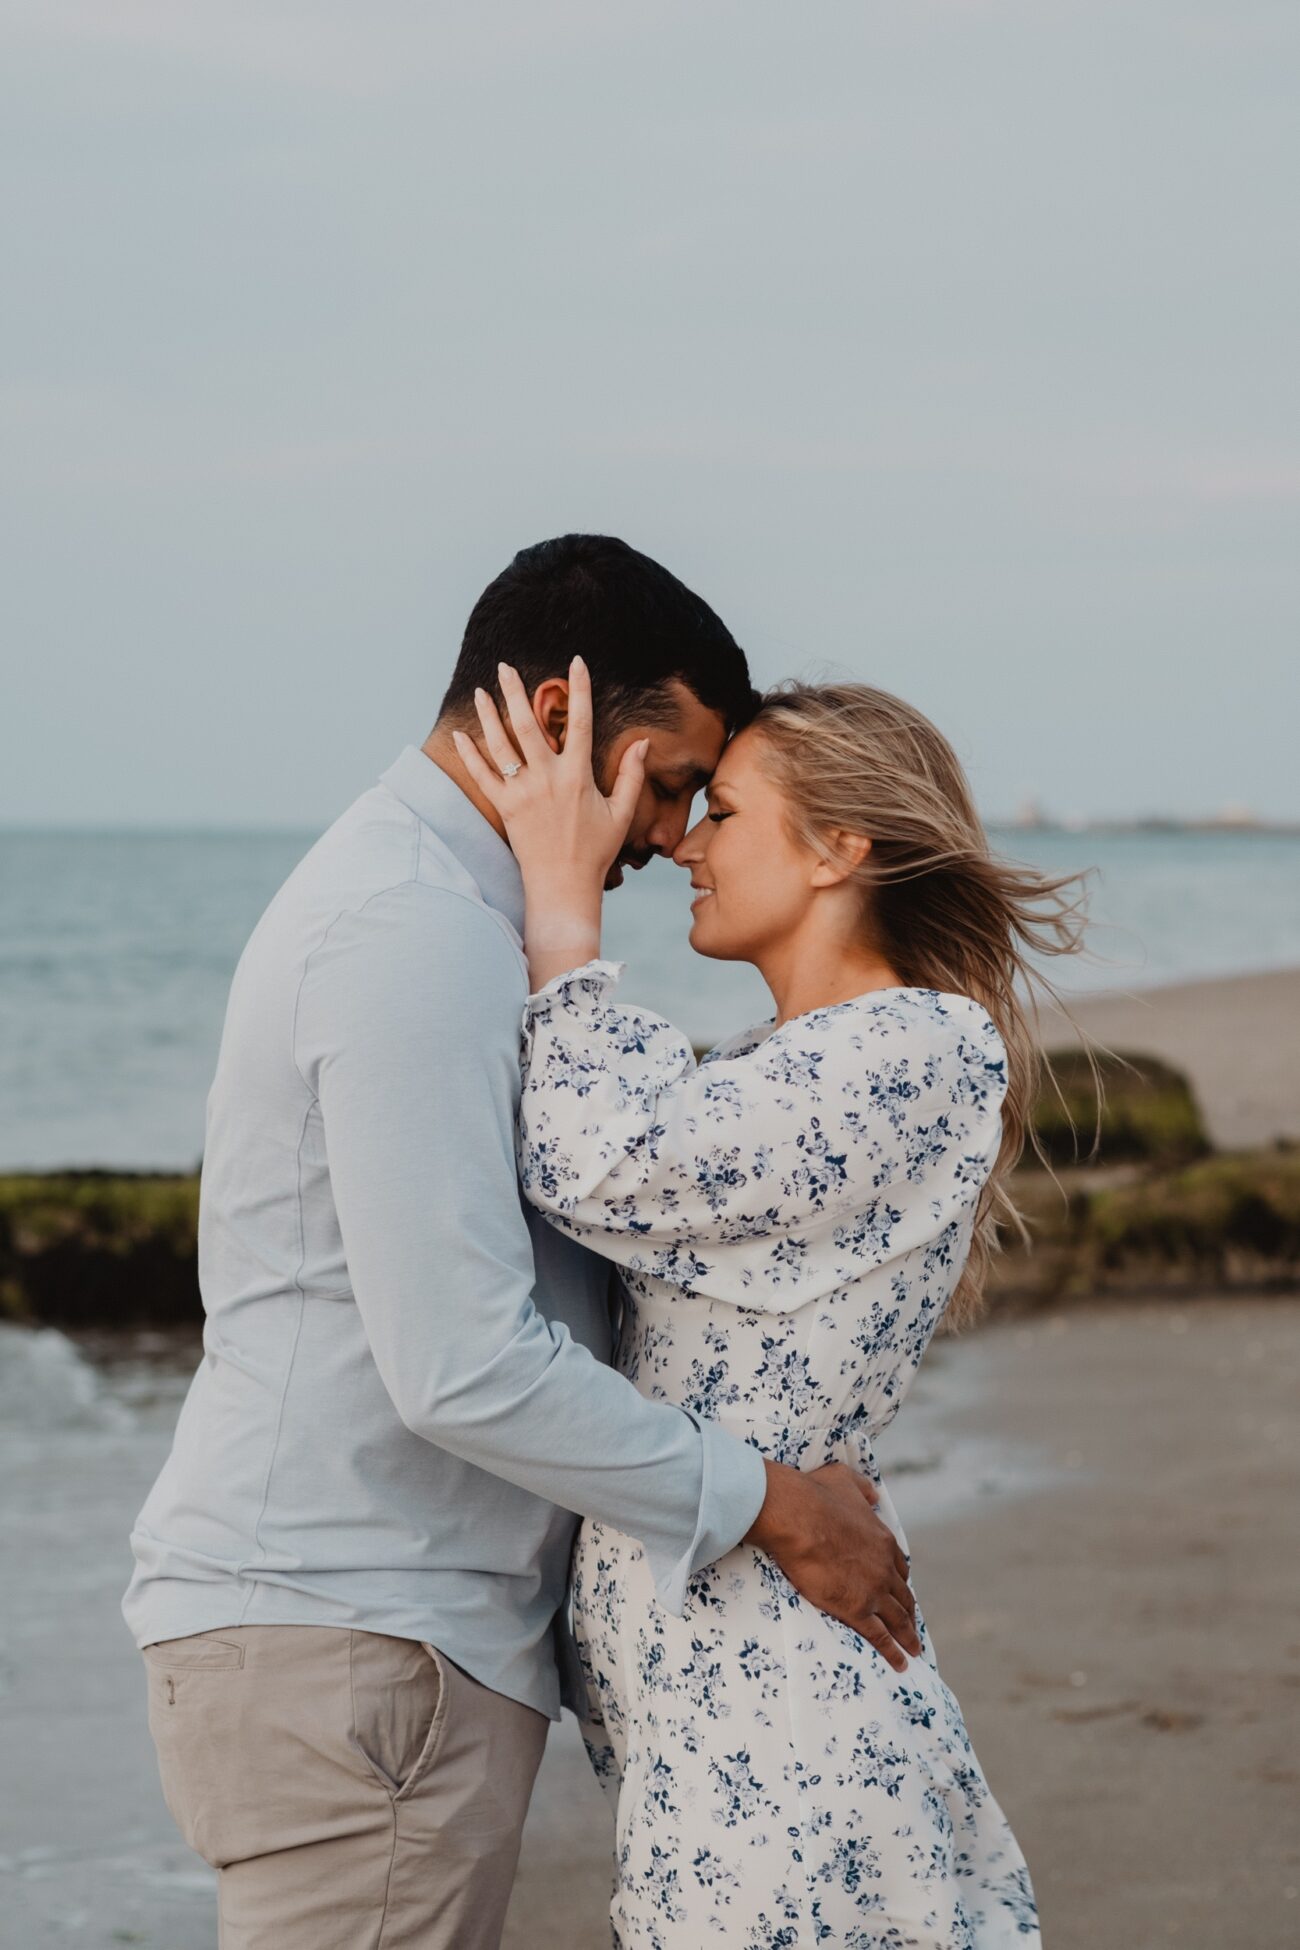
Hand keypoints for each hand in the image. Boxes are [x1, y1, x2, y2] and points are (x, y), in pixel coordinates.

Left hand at [451, 658, 648, 890]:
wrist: (562, 885)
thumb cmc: (595, 851)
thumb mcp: (621, 813)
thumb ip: (632, 775)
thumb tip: (643, 743)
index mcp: (578, 776)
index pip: (582, 722)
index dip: (580, 689)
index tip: (577, 661)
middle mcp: (547, 778)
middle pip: (528, 724)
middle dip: (516, 691)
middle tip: (505, 666)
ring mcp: (522, 792)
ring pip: (501, 744)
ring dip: (489, 714)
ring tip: (482, 690)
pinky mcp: (505, 808)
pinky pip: (482, 776)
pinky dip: (470, 755)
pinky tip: (461, 735)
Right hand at [745, 1459, 920, 1669]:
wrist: (796, 1516)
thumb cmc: (815, 1495)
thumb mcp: (845, 1479)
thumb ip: (862, 1487)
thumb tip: (874, 1494)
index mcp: (882, 1539)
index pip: (899, 1566)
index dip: (901, 1581)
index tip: (902, 1591)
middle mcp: (884, 1567)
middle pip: (903, 1596)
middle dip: (910, 1613)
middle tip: (913, 1627)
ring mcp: (873, 1590)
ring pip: (898, 1619)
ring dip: (908, 1636)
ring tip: (914, 1651)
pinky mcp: (856, 1609)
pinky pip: (880, 1636)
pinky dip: (892, 1651)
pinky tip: (900, 1663)